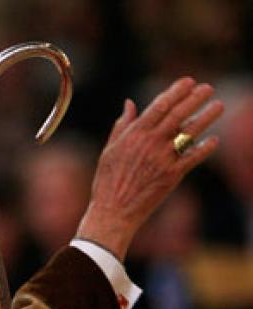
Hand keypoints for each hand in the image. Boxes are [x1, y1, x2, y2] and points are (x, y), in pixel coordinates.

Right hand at [76, 77, 223, 260]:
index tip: (188, 81)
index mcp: (134, 134)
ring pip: (190, 132)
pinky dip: (205, 148)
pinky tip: (214, 139)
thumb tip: (129, 104)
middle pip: (178, 114)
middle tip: (208, 88)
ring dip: (206, 117)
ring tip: (218, 105)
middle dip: (195, 98)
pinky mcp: (172, 175)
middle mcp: (150, 143)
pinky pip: (193, 157)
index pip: (159, 105)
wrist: (113, 211)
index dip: (176, 91)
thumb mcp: (109, 150)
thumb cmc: (107, 181)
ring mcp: (163, 159)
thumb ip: (122, 126)